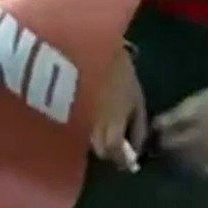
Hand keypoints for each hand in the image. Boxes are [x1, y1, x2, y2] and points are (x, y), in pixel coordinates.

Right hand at [90, 47, 146, 171]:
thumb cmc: (119, 71)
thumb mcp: (137, 98)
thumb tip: (137, 147)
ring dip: (98, 142)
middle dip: (110, 153)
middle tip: (119, 146)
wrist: (90, 46)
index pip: (114, 151)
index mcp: (112, 122)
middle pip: (99, 150)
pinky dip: (88, 131)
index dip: (121, 159)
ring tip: (107, 131)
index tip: (128, 161)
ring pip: (88, 140)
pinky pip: (78, 128)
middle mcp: (93, 124)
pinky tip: (94, 120)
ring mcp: (79, 117)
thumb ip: (138, 126)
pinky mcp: (68, 109)